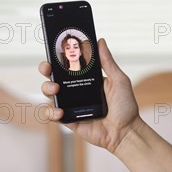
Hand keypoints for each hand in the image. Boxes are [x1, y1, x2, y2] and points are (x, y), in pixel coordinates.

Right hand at [39, 38, 140, 152]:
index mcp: (88, 79)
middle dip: (46, 70)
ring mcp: (72, 105)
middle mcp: (77, 90)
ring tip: (55, 89)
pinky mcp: (69, 120)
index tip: (55, 50)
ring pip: (50, 94)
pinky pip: (53, 115)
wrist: (125, 131)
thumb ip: (107, 62)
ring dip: (47, 88)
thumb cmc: (125, 105)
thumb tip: (100, 41)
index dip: (59, 58)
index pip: (70, 65)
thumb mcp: (118, 80)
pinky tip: (61, 112)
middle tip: (48, 68)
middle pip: (55, 77)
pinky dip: (51, 113)